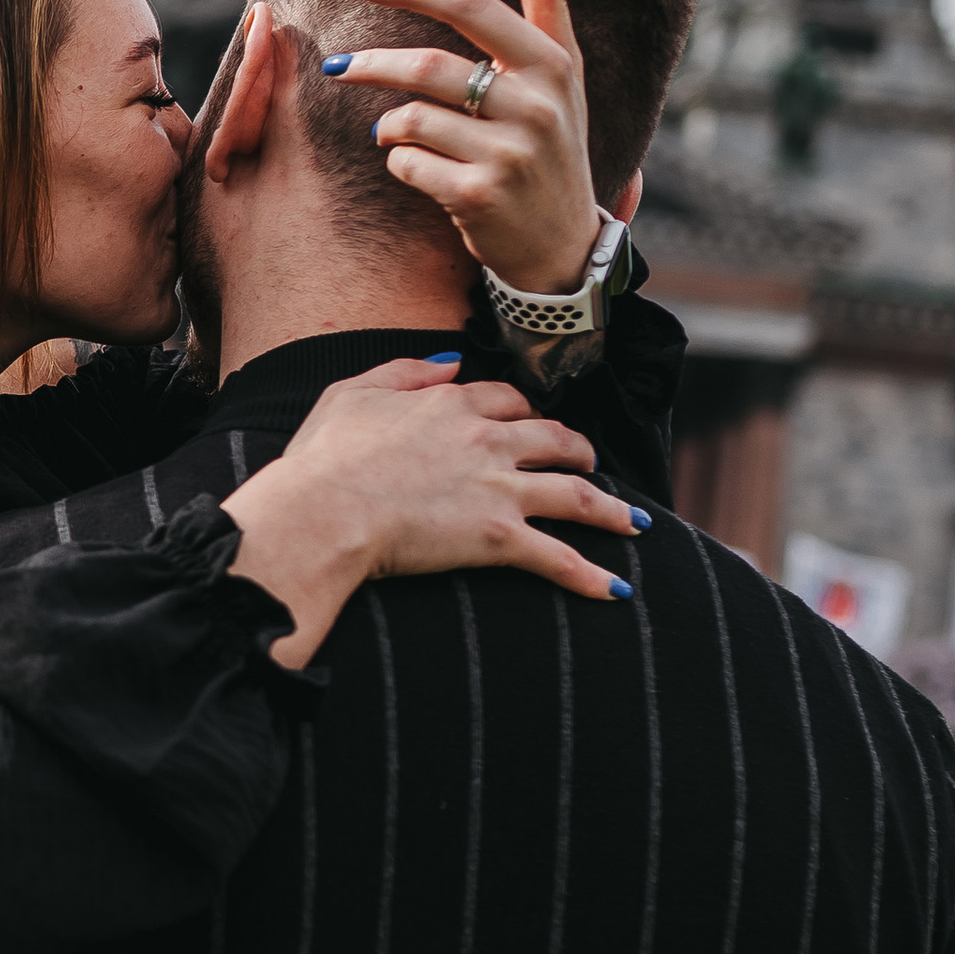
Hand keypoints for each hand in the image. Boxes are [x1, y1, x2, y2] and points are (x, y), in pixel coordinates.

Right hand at [227, 357, 645, 668]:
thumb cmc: (325, 458)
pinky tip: (616, 590)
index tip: (527, 421)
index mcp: (452, 405)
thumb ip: (404, 371)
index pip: (506, 400)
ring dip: (608, 509)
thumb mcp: (352, 392)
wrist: (325, 510)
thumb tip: (449, 362)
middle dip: (578, 450)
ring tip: (629, 521)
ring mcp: (499, 489)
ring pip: (576, 495)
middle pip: (555, 439)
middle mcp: (487, 441)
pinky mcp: (499, 538)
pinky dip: (592, 576)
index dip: (523, 411)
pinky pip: (559, 558)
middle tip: (587, 461)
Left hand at [329, 0, 602, 291]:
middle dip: (372, 63)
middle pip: (429, 65)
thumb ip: (549, 8)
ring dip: (388, 124)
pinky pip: (407, 162)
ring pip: (411, 118)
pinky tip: (416, 168)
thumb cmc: (551, 150)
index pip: (472, 6)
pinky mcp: (479, 196)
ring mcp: (509, 154)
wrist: (561, 246)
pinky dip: (399, 161)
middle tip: (336, 66)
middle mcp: (536, 106)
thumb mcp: (563, 80)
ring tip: (392, 132)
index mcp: (551, 66)